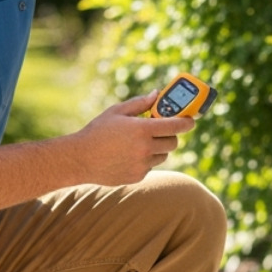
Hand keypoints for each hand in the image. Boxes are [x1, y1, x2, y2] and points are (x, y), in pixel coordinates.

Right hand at [65, 91, 194, 185]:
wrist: (80, 159)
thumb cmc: (97, 132)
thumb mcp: (117, 112)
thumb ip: (140, 103)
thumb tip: (157, 95)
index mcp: (142, 129)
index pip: (175, 126)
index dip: (186, 122)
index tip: (191, 120)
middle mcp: (145, 148)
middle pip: (172, 142)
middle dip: (170, 135)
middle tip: (161, 130)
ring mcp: (142, 164)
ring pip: (163, 155)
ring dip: (158, 149)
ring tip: (139, 143)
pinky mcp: (137, 176)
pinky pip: (150, 166)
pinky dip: (145, 160)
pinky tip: (128, 155)